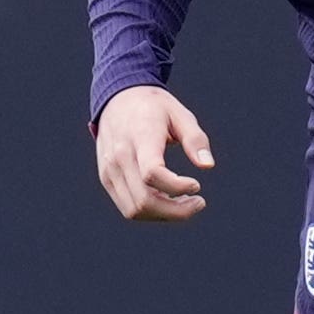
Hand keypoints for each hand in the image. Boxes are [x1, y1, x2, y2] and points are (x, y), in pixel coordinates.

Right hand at [94, 85, 216, 222]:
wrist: (117, 99)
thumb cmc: (154, 107)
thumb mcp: (180, 114)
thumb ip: (195, 140)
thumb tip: (208, 166)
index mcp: (140, 136)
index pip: (152, 173)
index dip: (176, 186)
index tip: (197, 185)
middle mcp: (120, 156)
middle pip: (144, 199)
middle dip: (176, 211)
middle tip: (199, 202)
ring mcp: (109, 169)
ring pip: (134, 209)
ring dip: (163, 214)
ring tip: (185, 202)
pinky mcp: (106, 178)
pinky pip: (127, 206)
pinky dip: (150, 211)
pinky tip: (167, 200)